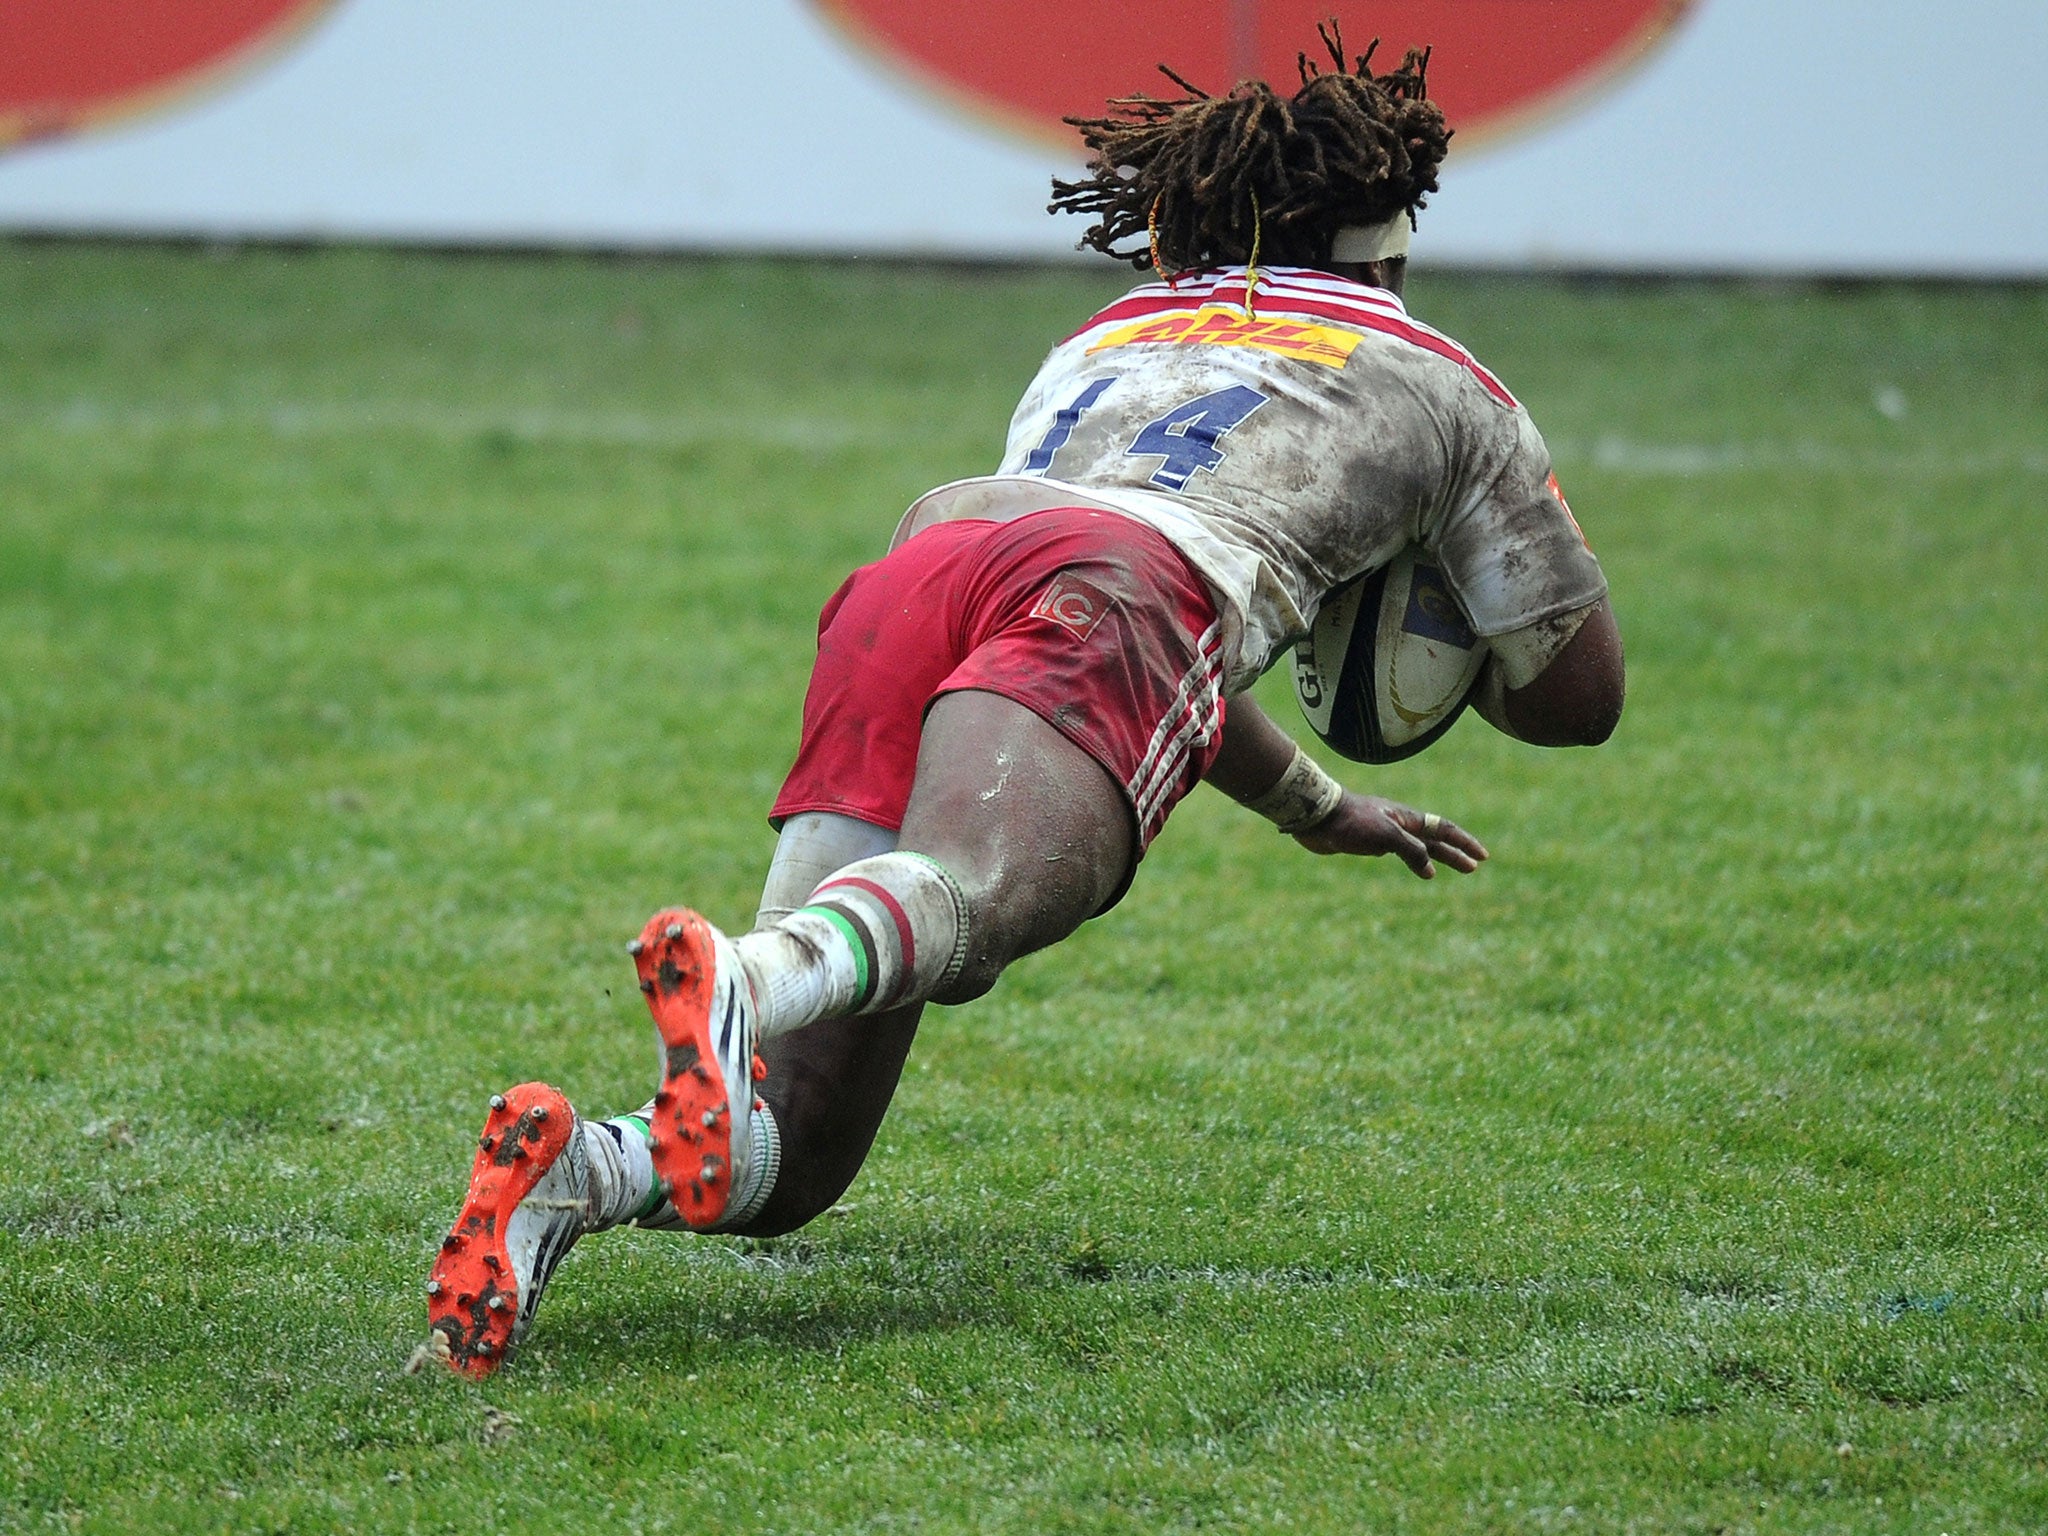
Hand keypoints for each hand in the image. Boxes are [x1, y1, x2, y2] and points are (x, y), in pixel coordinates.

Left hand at [1292, 794, 1488, 879]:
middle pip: (1434, 839)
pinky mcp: (1368, 841)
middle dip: (1454, 853)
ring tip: (1442, 872)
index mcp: (1407, 818)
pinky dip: (1412, 861)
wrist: (1316, 816)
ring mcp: (1384, 832)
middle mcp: (1399, 824)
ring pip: (1416, 847)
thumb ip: (1411, 851)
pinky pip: (1399, 852)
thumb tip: (1430, 871)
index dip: (1464, 843)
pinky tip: (1415, 869)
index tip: (1482, 856)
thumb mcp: (1386, 836)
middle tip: (1473, 867)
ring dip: (1433, 858)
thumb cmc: (1351, 822)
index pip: (1444, 829)